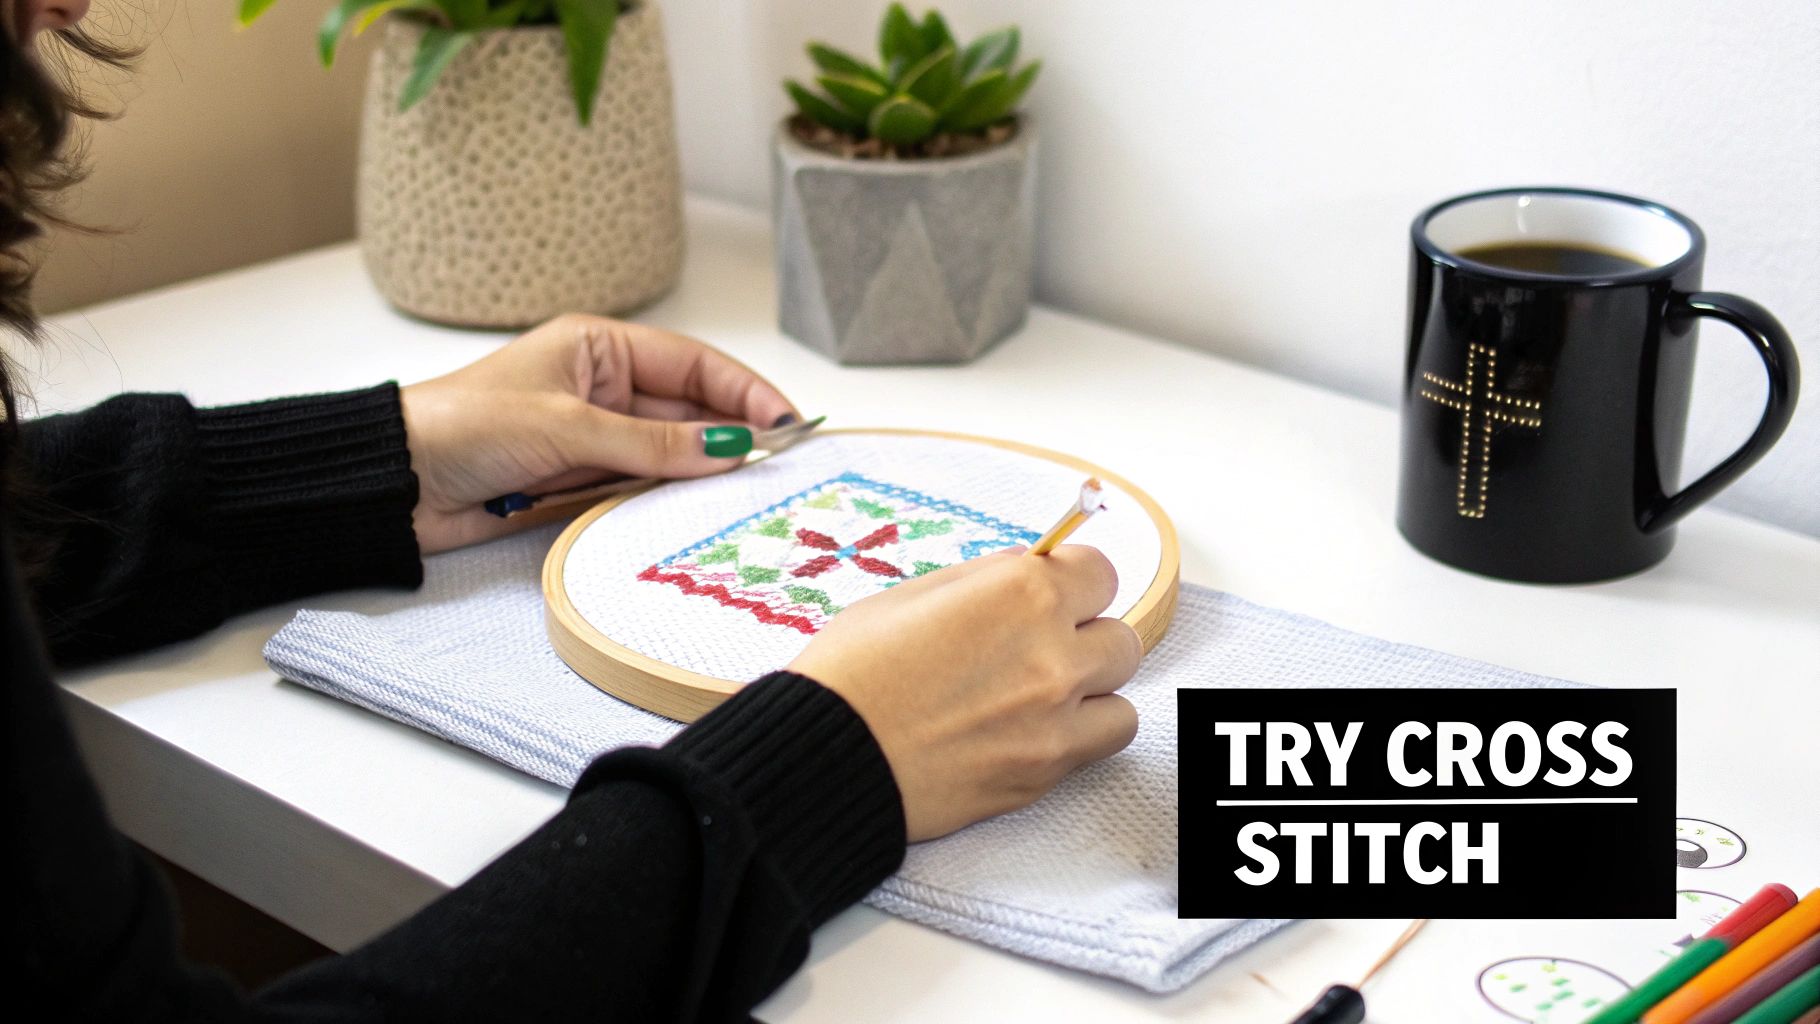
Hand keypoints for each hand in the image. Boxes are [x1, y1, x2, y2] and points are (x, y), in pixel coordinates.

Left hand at [400, 314, 797, 553]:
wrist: (395, 483)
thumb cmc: (463, 427)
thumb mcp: (566, 428)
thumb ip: (651, 444)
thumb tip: (728, 449)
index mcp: (597, 348)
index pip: (692, 365)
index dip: (744, 391)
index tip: (788, 422)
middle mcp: (602, 390)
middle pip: (690, 412)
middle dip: (735, 436)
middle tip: (785, 465)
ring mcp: (594, 439)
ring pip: (672, 455)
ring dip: (705, 473)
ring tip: (754, 492)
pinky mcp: (580, 482)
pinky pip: (642, 489)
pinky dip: (670, 500)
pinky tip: (703, 510)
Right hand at [789, 546, 1142, 841]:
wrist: (827, 758)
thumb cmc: (853, 672)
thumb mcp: (910, 595)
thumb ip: (984, 579)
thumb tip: (1029, 567)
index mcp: (1021, 594)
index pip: (1101, 574)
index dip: (1072, 581)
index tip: (1052, 592)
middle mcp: (1052, 654)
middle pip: (1119, 636)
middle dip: (1083, 637)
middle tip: (1036, 647)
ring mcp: (1055, 719)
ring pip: (1121, 696)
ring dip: (1090, 692)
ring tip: (1040, 695)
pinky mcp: (1046, 771)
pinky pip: (1100, 745)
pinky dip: (1080, 736)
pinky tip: (1033, 730)